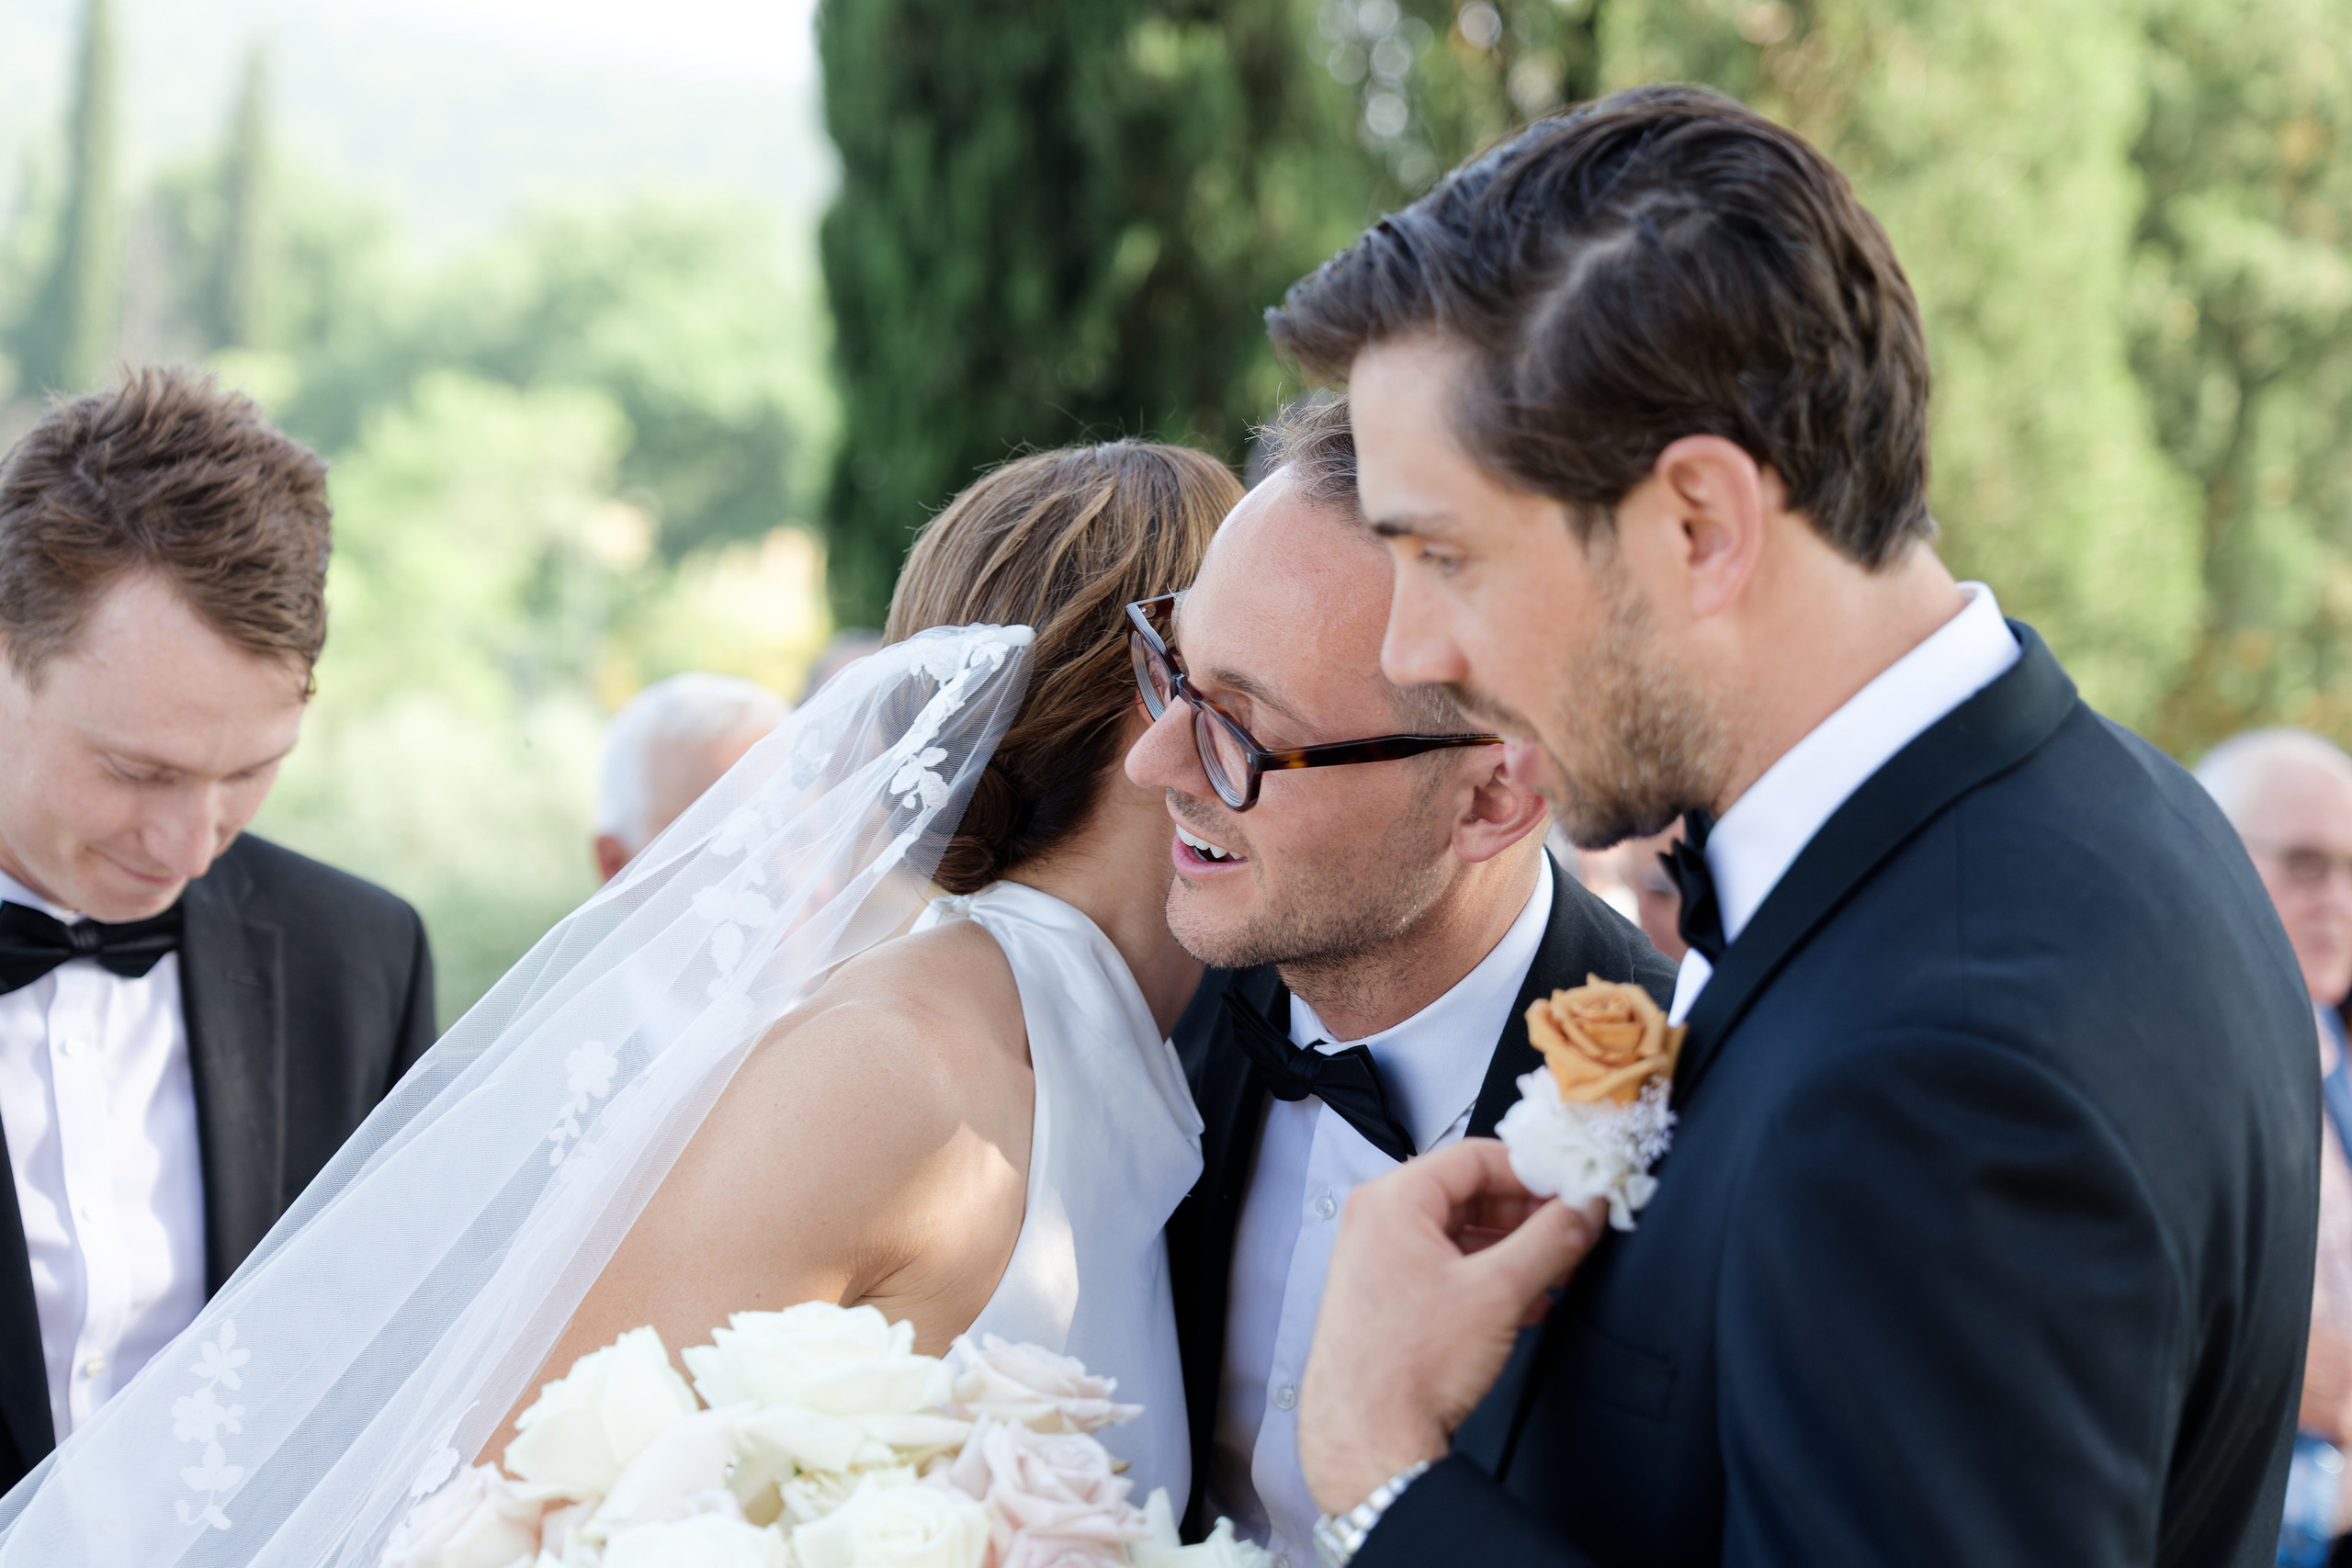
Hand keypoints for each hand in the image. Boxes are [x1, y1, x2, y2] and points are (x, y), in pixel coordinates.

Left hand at [1297, 1138, 1606, 1515]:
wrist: (1369, 1439)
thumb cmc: (1408, 1367)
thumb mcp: (1500, 1291)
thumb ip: (1552, 1240)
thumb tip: (1583, 1209)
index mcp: (1393, 1200)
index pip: (1475, 1157)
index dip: (1532, 1171)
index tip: (1570, 1188)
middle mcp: (1377, 1222)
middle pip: (1468, 1195)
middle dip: (1526, 1214)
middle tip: (1571, 1228)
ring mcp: (1377, 1261)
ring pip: (1460, 1234)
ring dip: (1512, 1249)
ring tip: (1557, 1268)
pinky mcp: (1386, 1297)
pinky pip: (1445, 1268)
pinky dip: (1488, 1277)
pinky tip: (1526, 1302)